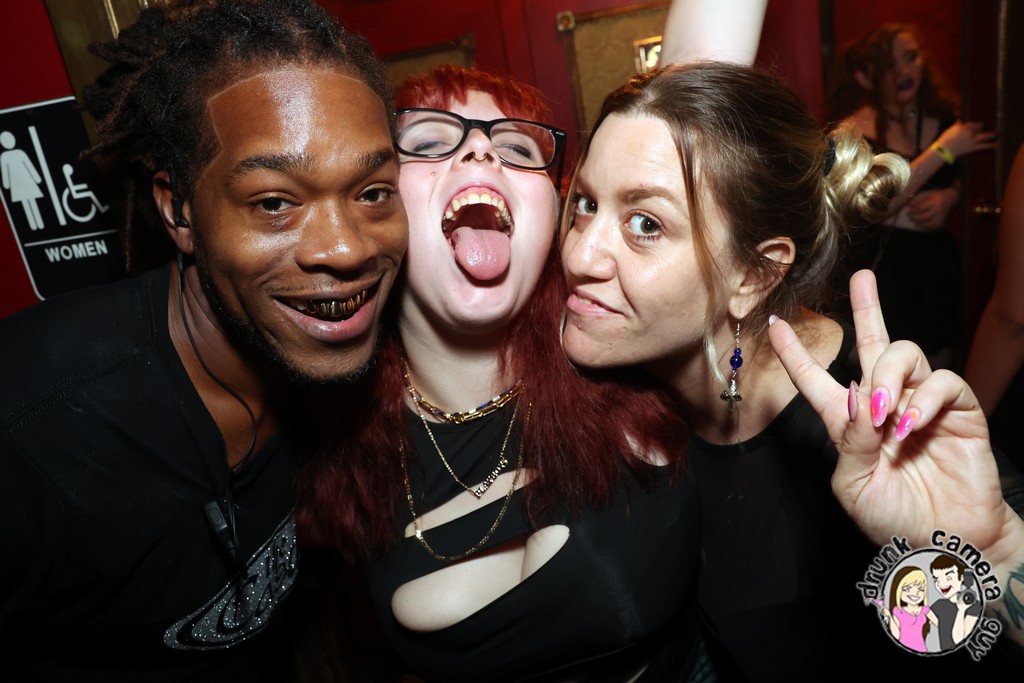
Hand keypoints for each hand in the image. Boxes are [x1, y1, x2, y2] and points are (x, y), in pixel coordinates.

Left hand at [767, 270, 1013, 554]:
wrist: (946, 545)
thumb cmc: (894, 519)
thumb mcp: (853, 486)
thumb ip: (849, 442)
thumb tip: (853, 396)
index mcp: (849, 423)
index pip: (818, 380)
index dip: (796, 354)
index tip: (777, 324)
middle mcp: (884, 404)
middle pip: (875, 344)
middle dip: (868, 308)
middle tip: (863, 280)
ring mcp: (921, 405)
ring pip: (905, 356)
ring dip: (887, 376)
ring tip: (882, 411)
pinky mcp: (958, 412)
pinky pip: (942, 382)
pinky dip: (924, 398)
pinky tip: (911, 423)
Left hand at [906, 188, 957, 229]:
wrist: (950, 198)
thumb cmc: (936, 195)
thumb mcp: (927, 193)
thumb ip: (918, 199)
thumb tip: (909, 205)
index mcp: (934, 202)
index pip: (921, 208)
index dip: (913, 210)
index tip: (909, 209)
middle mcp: (938, 210)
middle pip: (924, 217)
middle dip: (915, 218)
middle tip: (909, 217)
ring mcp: (941, 216)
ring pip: (930, 224)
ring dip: (921, 225)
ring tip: (915, 223)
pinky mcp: (943, 220)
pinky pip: (935, 227)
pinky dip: (927, 228)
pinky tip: (921, 227)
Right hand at [935, 119, 995, 158]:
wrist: (943, 150)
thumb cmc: (944, 140)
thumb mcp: (950, 130)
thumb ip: (956, 126)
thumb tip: (959, 121)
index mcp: (964, 127)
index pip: (972, 123)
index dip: (976, 124)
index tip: (979, 124)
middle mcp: (970, 132)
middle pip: (979, 128)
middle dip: (982, 127)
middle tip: (985, 126)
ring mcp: (972, 140)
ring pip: (984, 136)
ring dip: (991, 134)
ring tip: (997, 134)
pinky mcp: (972, 147)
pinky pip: (983, 146)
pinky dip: (991, 145)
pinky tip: (997, 145)